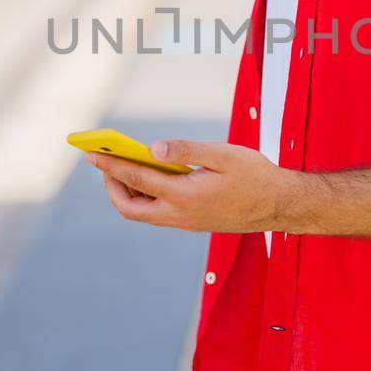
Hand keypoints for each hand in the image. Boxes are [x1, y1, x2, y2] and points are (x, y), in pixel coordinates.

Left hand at [86, 137, 290, 234]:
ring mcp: (184, 222)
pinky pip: (157, 213)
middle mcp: (179, 214)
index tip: (92, 154)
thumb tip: (151, 148)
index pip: (136, 179)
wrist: (278, 205)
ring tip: (124, 167)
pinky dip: (145, 196)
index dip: (111, 165)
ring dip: (127, 192)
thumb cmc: (254, 175)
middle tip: (106, 163)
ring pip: (142, 213)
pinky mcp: (191, 222)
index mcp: (184, 195)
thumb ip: (185, 150)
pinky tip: (149, 177)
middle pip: (129, 207)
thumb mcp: (222, 154)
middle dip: (112, 185)